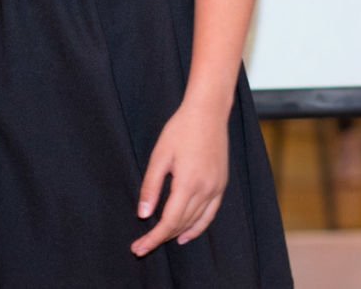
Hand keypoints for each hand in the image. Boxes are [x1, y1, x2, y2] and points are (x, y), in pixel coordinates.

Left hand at [131, 100, 228, 257]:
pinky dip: (198, 227)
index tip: (138, 248)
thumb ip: (151, 187)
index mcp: (188, 184)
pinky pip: (210, 214)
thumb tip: (143, 215)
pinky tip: (186, 234)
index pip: (169, 222)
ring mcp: (216, 189)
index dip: (154, 238)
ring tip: (159, 240)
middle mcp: (206, 191)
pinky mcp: (221, 185)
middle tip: (142, 247)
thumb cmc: (180, 130)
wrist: (208, 113)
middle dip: (161, 238)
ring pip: (196, 222)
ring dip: (177, 234)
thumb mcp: (159, 156)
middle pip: (182, 225)